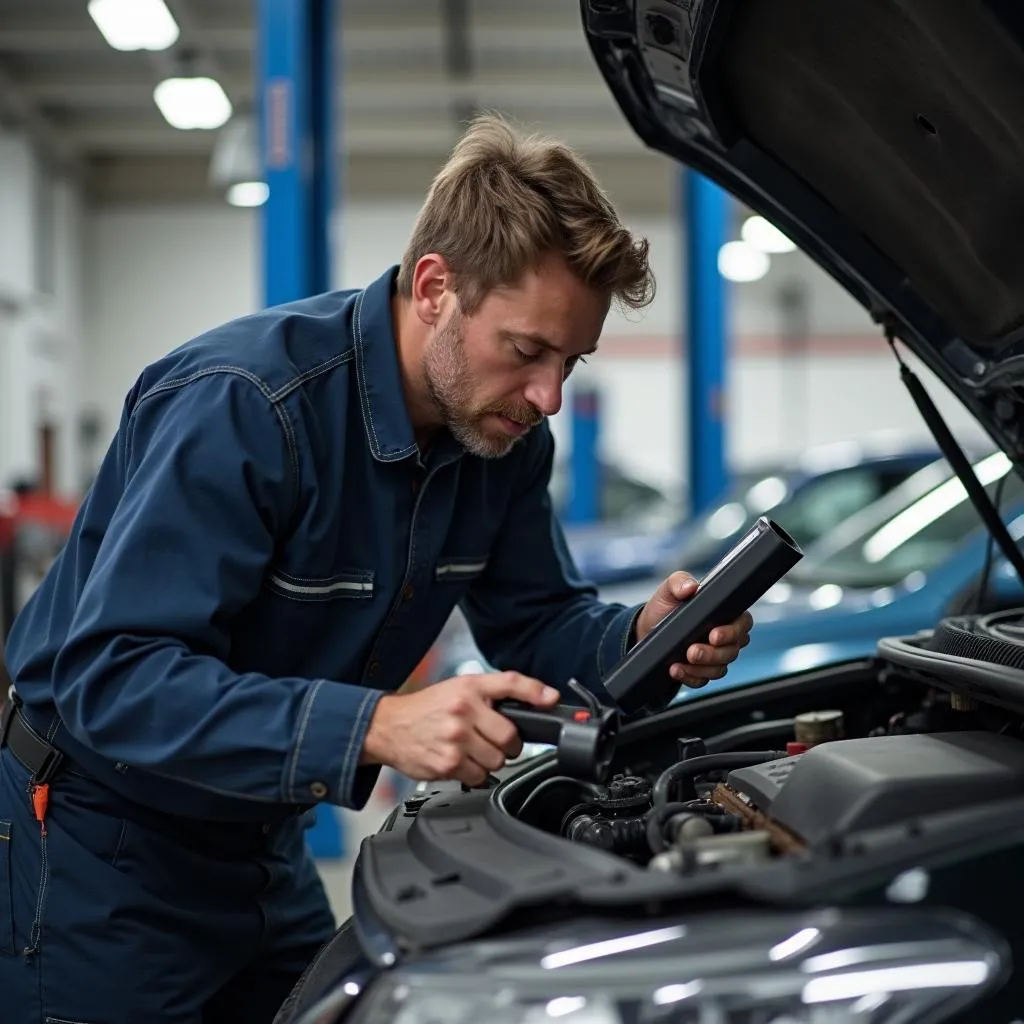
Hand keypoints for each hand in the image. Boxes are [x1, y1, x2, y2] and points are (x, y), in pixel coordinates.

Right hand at [361, 671, 560, 785]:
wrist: (389, 726)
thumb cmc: (428, 707)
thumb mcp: (461, 687)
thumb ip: (497, 691)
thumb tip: (541, 698)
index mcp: (469, 688)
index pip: (510, 683)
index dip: (535, 692)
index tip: (551, 699)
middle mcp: (463, 711)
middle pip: (510, 737)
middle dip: (508, 743)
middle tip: (493, 739)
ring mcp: (455, 739)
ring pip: (497, 761)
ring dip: (491, 760)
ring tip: (472, 749)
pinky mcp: (447, 764)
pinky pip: (480, 777)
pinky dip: (475, 773)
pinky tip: (460, 760)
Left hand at [635, 571, 753, 688]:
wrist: (645, 629)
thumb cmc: (665, 607)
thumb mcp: (668, 590)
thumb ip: (679, 582)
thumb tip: (690, 587)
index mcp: (723, 614)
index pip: (742, 624)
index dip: (733, 631)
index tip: (714, 634)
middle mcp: (724, 637)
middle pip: (732, 650)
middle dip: (712, 653)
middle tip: (692, 651)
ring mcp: (714, 656)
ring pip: (720, 668)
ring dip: (700, 668)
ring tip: (681, 662)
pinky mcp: (701, 671)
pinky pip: (703, 680)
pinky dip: (690, 677)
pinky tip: (676, 670)